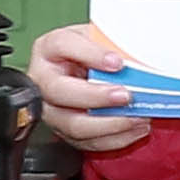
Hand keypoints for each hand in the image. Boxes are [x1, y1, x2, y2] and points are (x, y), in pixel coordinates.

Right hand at [28, 23, 146, 155]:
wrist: (85, 69)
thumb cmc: (89, 50)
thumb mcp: (98, 37)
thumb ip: (111, 44)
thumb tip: (136, 58)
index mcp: (49, 48)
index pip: (62, 45)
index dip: (90, 54)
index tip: (117, 62)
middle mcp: (43, 80)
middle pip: (60, 91)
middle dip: (96, 96)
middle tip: (125, 95)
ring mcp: (51, 109)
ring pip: (74, 124)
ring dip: (110, 123)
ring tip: (136, 116)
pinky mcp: (64, 131)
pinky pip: (88, 142)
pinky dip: (115, 138)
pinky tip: (134, 128)